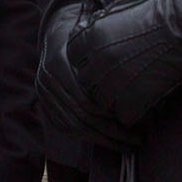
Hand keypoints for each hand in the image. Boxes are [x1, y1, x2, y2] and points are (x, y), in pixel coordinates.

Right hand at [36, 0, 137, 150]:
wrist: (54, 37)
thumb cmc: (84, 36)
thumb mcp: (92, 36)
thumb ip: (105, 49)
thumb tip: (133, 59)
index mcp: (58, 63)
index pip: (83, 99)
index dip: (108, 114)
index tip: (133, 121)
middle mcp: (47, 81)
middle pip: (81, 117)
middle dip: (111, 132)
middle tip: (137, 140)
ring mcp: (44, 95)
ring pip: (74, 127)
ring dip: (103, 140)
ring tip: (128, 146)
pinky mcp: (46, 107)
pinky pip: (67, 129)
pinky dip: (89, 138)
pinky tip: (110, 142)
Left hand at [69, 0, 181, 127]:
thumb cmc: (157, 14)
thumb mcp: (119, 10)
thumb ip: (98, 23)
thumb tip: (85, 28)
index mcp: (90, 38)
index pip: (73, 57)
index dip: (87, 59)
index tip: (101, 60)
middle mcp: (97, 62)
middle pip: (85, 82)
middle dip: (99, 81)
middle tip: (119, 79)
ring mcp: (112, 84)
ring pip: (102, 102)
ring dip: (115, 99)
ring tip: (134, 91)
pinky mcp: (130, 103)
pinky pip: (123, 116)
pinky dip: (134, 112)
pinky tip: (146, 101)